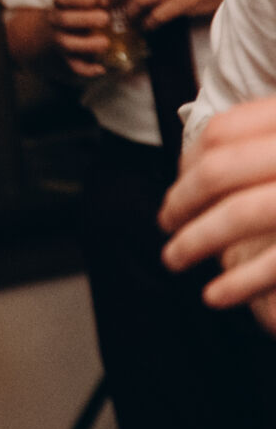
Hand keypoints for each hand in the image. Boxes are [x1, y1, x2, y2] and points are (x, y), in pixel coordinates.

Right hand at [50, 0, 113, 78]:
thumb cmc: (80, 9)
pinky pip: (74, 65)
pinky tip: (101, 69)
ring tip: (105, 43)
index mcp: (61, 4)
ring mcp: (60, 39)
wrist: (57, 29)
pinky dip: (87, 69)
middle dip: (84, 19)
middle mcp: (57, 21)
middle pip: (64, 20)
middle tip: (105, 18)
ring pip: (67, 43)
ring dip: (86, 44)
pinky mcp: (67, 57)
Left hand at [162, 96, 275, 331]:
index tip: (177, 185)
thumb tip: (192, 167)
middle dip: (180, 200)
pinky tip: (215, 296)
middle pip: (221, 171)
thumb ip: (266, 140)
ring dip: (195, 241)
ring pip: (241, 214)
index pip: (223, 132)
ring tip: (174, 259)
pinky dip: (239, 281)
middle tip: (164, 223)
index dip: (188, 161)